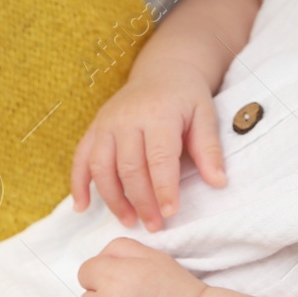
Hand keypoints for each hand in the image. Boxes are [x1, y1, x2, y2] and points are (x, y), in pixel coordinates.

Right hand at [71, 60, 226, 230]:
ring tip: (129, 222)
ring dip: (113, 199)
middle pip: (128, 167)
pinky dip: (78, 184)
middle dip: (141, 201)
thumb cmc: (187, 97)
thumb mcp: (205, 115)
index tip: (171, 213)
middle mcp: (127, 118)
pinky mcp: (94, 128)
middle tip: (155, 226)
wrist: (162, 70)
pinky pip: (80, 158)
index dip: (163, 188)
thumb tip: (219, 182)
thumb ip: (209, 149)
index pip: (159, 157)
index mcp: (158, 114)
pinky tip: (82, 207)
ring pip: (101, 167)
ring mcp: (106, 123)